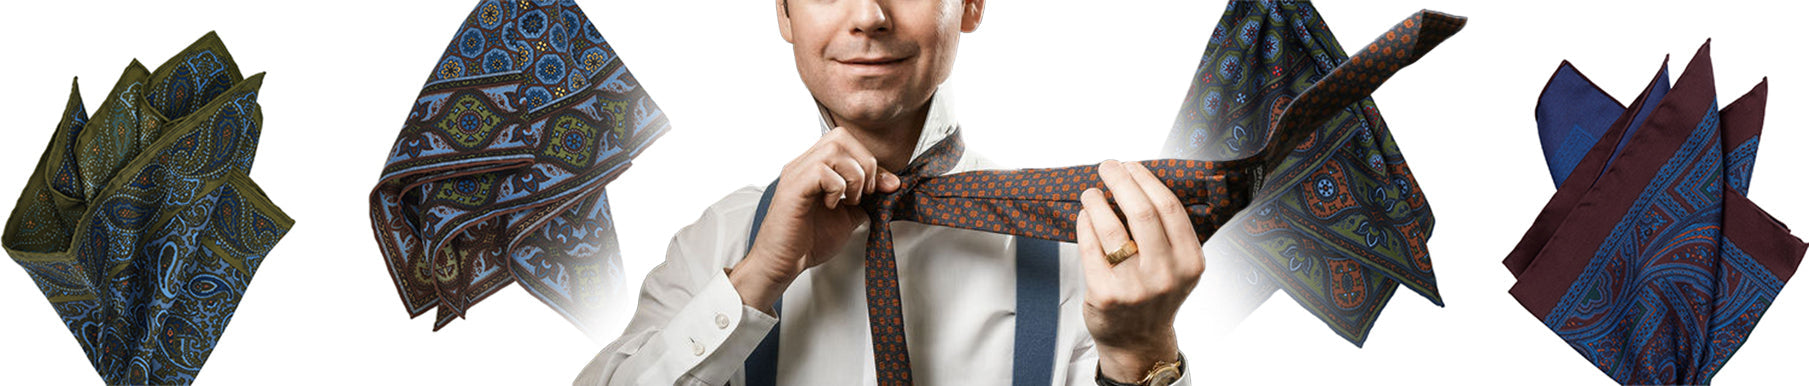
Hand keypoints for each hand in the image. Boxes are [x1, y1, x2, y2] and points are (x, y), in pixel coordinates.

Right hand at [730, 127, 900, 312]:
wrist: (783, 263)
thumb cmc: (808, 241)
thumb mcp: (848, 217)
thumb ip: (865, 199)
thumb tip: (889, 185)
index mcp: (815, 166)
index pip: (847, 141)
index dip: (870, 160)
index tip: (885, 186)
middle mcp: (803, 164)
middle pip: (841, 136)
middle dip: (864, 162)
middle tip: (865, 193)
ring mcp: (796, 173)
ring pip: (833, 149)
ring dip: (853, 176)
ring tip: (850, 200)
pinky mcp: (793, 187)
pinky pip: (822, 170)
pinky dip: (836, 187)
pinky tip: (831, 205)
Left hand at [1076, 160, 1202, 382]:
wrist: (1137, 342)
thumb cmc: (1154, 297)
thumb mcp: (1177, 268)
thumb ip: (1167, 232)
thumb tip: (1138, 182)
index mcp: (1189, 262)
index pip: (1169, 208)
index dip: (1147, 180)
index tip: (1132, 166)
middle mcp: (1165, 274)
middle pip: (1141, 211)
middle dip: (1121, 180)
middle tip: (1108, 167)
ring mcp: (1134, 287)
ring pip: (1111, 227)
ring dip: (1096, 201)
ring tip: (1091, 193)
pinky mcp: (1105, 294)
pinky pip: (1090, 247)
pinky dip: (1084, 224)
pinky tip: (1083, 216)